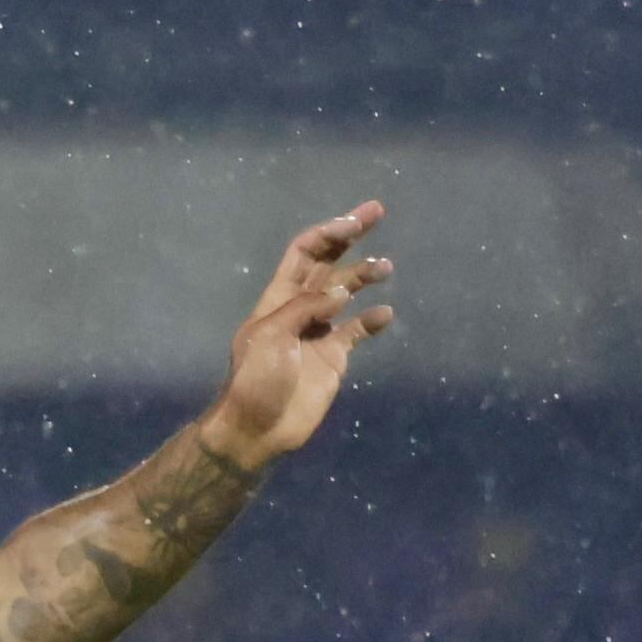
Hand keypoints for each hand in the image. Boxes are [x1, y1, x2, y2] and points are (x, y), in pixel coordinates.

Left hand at [203, 202, 394, 467]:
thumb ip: (304, 309)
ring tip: (385, 268)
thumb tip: (341, 293)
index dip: (328, 233)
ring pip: (346, 292)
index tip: (355, 221)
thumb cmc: (255, 381)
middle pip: (329, 263)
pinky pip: (357, 330)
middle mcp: (301, 308)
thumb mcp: (270, 337)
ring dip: (365, 275)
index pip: (304, 254)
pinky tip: (386, 313)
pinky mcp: (334, 357)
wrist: (257, 429)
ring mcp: (318, 332)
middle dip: (351, 236)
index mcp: (279, 299)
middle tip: (378, 211)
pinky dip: (372, 319)